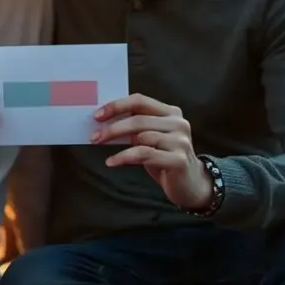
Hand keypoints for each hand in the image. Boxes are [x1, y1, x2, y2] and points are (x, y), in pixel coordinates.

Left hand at [91, 93, 213, 210]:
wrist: (190, 183)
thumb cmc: (164, 157)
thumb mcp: (150, 137)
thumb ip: (135, 126)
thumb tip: (103, 121)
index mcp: (171, 112)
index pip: (140, 101)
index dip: (117, 106)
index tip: (97, 115)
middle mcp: (179, 123)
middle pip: (139, 119)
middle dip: (112, 127)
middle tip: (94, 136)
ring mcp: (181, 141)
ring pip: (141, 137)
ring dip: (115, 142)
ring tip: (99, 146)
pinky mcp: (178, 159)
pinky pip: (144, 155)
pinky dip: (124, 157)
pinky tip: (111, 162)